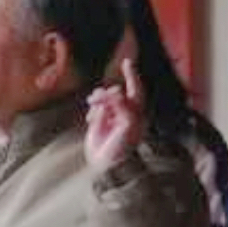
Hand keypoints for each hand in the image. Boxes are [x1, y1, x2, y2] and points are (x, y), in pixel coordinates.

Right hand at [84, 50, 148, 175]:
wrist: (106, 164)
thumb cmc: (122, 147)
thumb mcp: (127, 125)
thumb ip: (122, 106)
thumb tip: (116, 92)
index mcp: (136, 113)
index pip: (135, 89)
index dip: (131, 75)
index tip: (126, 62)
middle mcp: (125, 113)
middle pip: (115, 92)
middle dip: (106, 93)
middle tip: (98, 98)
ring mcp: (112, 117)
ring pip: (103, 99)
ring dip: (97, 101)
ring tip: (93, 107)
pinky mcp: (100, 122)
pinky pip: (95, 108)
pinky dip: (92, 111)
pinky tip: (91, 121)